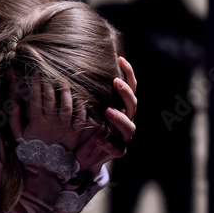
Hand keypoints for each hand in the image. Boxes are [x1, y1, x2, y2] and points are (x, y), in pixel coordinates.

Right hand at [8, 73, 87, 149]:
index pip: (36, 98)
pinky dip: (81, 107)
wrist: (46, 166)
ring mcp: (65, 127)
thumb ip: (14, 119)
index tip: (35, 75)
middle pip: (51, 98)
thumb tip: (15, 103)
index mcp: (38, 122)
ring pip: (67, 105)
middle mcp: (52, 122)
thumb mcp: (18, 135)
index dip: (35, 84)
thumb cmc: (31, 148)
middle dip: (49, 83)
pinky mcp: (76, 132)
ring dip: (65, 91)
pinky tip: (79, 97)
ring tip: (63, 81)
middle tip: (48, 74)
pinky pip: (81, 117)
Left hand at [74, 57, 136, 174]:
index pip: (130, 87)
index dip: (128, 73)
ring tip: (107, 111)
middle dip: (125, 93)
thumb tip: (80, 66)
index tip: (120, 59)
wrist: (80, 154)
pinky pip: (117, 148)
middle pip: (133, 104)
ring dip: (119, 118)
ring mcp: (123, 136)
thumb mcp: (86, 106)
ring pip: (129, 127)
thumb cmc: (84, 125)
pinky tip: (98, 138)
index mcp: (121, 105)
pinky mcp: (117, 151)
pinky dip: (107, 142)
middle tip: (115, 82)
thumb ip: (89, 92)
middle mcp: (126, 119)